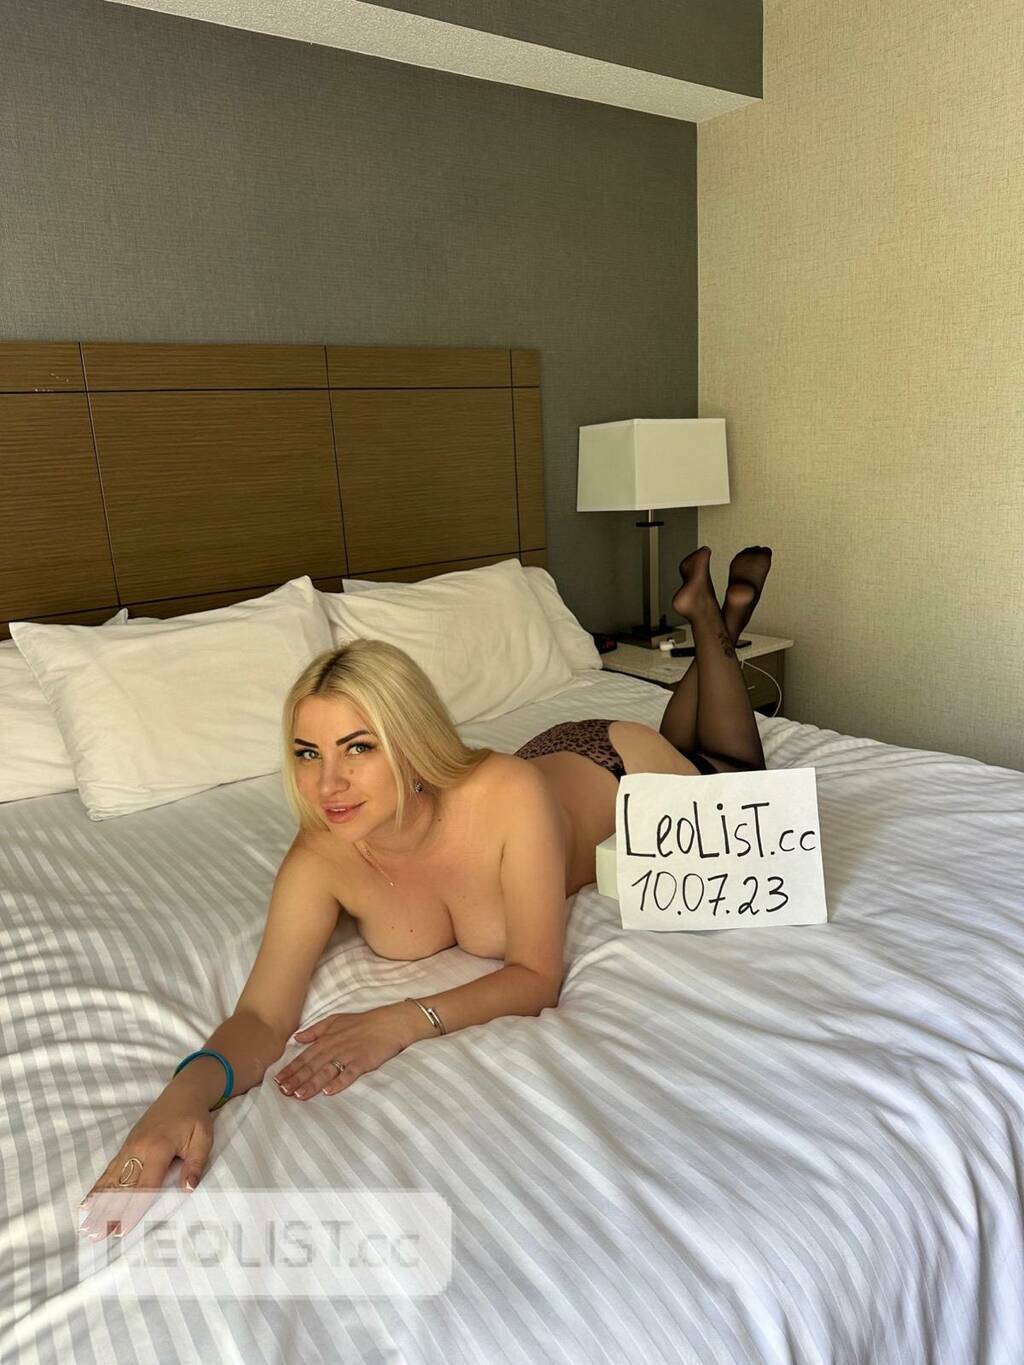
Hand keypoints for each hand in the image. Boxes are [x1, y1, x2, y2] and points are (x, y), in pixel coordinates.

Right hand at [78, 1084, 213, 1241]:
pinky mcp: (126, 1146)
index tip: (122, 1230)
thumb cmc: (194, 1117)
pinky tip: (87, 1202)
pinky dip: (98, 1187)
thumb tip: (188, 1188)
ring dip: (99, 1203)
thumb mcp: (203, 1137)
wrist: (183, 1093)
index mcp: (158, 1148)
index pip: (145, 1185)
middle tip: (97, 1236)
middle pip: (123, 1187)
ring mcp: (129, 1147)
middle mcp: (139, 1149)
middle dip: (110, 1212)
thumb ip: (196, 1163)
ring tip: (88, 1225)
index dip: (133, 1209)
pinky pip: (110, 1170)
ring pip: (112, 1180)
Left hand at [274, 1005, 412, 1098]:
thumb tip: (296, 1039)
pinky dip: (339, 1082)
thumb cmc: (362, 1022)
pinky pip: (349, 1073)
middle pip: (312, 1066)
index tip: (277, 1081)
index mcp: (327, 1039)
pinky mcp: (363, 1061)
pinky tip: (329, 1092)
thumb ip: (315, 1031)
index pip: (305, 1057)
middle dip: (296, 1079)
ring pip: (326, 1071)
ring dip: (312, 1084)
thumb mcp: (336, 1020)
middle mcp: (335, 1047)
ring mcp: (349, 1054)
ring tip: (299, 1095)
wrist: (390, 1022)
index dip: (291, 1069)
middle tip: (283, 1092)